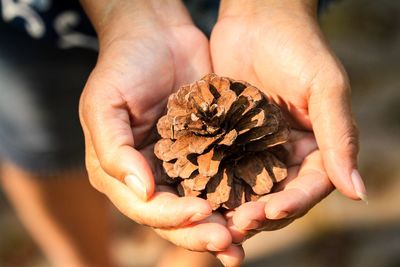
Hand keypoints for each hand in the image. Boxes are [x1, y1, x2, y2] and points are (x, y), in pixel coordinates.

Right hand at [79, 1, 242, 264]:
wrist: (156, 35)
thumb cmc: (123, 66)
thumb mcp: (104, 105)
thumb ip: (114, 151)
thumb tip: (142, 190)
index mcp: (121, 173)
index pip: (146, 208)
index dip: (173, 216)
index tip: (203, 213)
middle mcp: (150, 177)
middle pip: (174, 218)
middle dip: (201, 232)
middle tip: (230, 244)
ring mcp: (179, 167)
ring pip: (200, 206)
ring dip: (221, 226)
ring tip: (244, 240)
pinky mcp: (206, 152)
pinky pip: (220, 180)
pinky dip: (235, 198)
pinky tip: (255, 209)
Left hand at [211, 0, 365, 239]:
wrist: (256, 18)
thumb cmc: (297, 45)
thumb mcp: (324, 87)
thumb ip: (339, 136)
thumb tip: (358, 191)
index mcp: (316, 145)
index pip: (310, 186)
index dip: (294, 202)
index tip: (271, 212)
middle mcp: (286, 152)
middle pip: (277, 195)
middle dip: (259, 213)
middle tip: (236, 225)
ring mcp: (254, 147)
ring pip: (247, 188)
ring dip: (233, 206)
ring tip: (215, 220)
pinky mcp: (227, 138)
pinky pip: (221, 167)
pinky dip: (213, 184)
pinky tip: (197, 195)